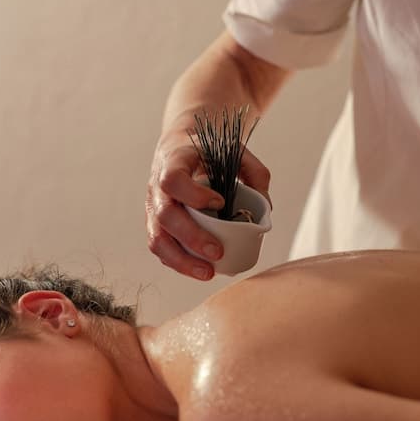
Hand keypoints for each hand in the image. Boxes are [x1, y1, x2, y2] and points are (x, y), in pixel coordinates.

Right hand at [146, 125, 270, 279]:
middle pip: (165, 215)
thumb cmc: (207, 152)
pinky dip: (180, 264)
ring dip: (182, 260)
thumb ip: (254, 173)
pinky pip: (161, 250)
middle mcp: (157, 187)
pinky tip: (201, 270)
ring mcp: (154, 209)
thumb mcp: (232, 151)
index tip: (220, 202)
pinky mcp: (156, 227)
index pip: (173, 179)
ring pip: (157, 239)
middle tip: (217, 251)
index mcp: (174, 162)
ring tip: (208, 273)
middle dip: (192, 237)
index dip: (194, 195)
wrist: (180, 148)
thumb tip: (266, 206)